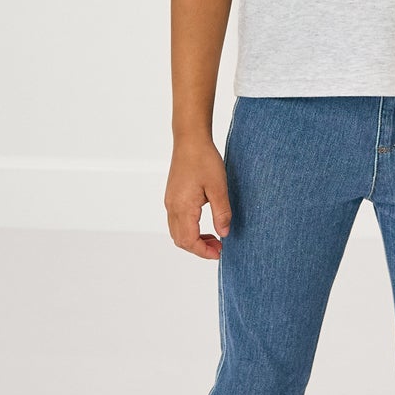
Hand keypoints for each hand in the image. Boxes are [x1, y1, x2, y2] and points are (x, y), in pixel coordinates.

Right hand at [166, 137, 231, 258]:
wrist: (190, 140)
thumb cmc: (204, 160)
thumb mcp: (218, 188)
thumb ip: (221, 213)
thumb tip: (224, 233)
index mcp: (183, 207)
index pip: (189, 240)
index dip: (204, 251)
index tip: (219, 253)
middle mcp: (172, 207)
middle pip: (180, 240)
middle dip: (199, 248)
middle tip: (219, 248)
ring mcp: (170, 202)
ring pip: (177, 232)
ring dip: (193, 240)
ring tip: (213, 238)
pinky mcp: (172, 197)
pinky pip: (176, 222)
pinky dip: (188, 230)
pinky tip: (203, 225)